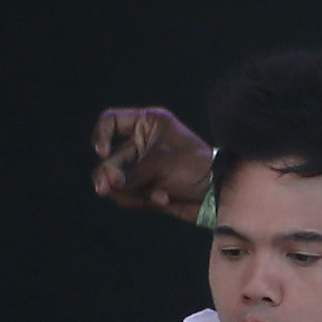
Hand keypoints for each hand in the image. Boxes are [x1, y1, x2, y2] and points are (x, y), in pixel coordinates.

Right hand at [90, 108, 214, 215]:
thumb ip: (128, 175)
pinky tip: (164, 200)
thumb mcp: (160, 165)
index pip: (110, 121)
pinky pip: (129, 196)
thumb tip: (102, 188)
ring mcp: (142, 167)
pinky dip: (143, 200)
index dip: (101, 135)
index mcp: (147, 124)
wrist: (220, 193)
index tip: (103, 152)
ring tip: (153, 198)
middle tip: (110, 188)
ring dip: (129, 192)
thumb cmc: (195, 167)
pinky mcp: (146, 187)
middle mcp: (142, 143)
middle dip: (111, 175)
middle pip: (110, 158)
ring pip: (115, 181)